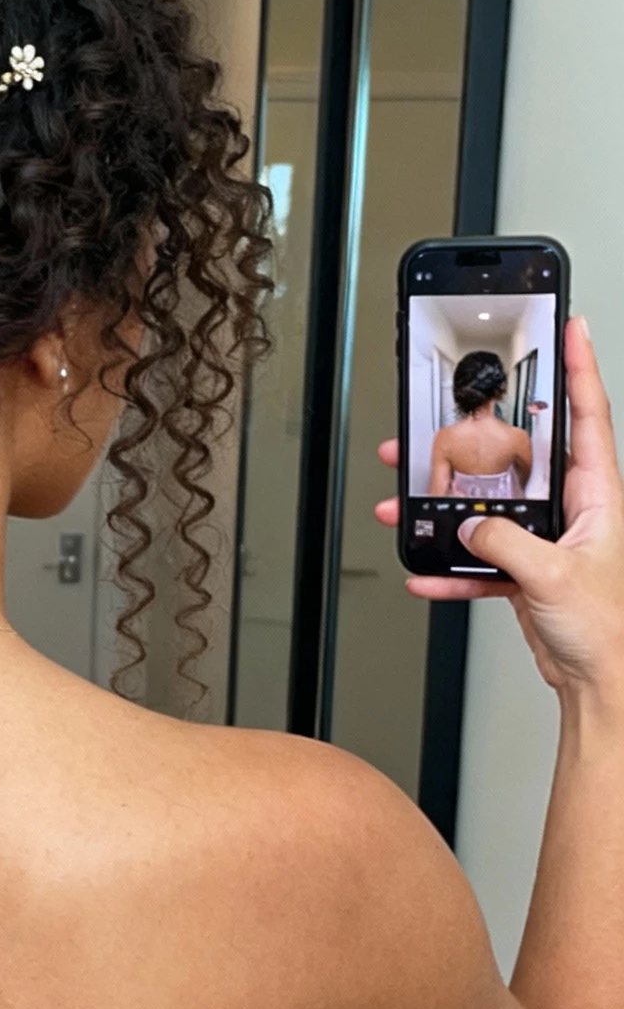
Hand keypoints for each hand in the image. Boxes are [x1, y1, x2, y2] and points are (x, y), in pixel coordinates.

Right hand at [375, 317, 623, 699]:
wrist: (600, 682)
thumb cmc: (608, 630)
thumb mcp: (554, 577)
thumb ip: (506, 543)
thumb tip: (471, 526)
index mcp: (599, 494)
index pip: (589, 413)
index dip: (580, 366)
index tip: (570, 325)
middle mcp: (574, 509)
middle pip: (518, 456)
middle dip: (472, 441)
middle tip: (434, 425)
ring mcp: (548, 538)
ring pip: (488, 506)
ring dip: (445, 507)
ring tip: (405, 502)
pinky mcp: (526, 570)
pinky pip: (478, 557)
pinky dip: (448, 566)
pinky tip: (425, 571)